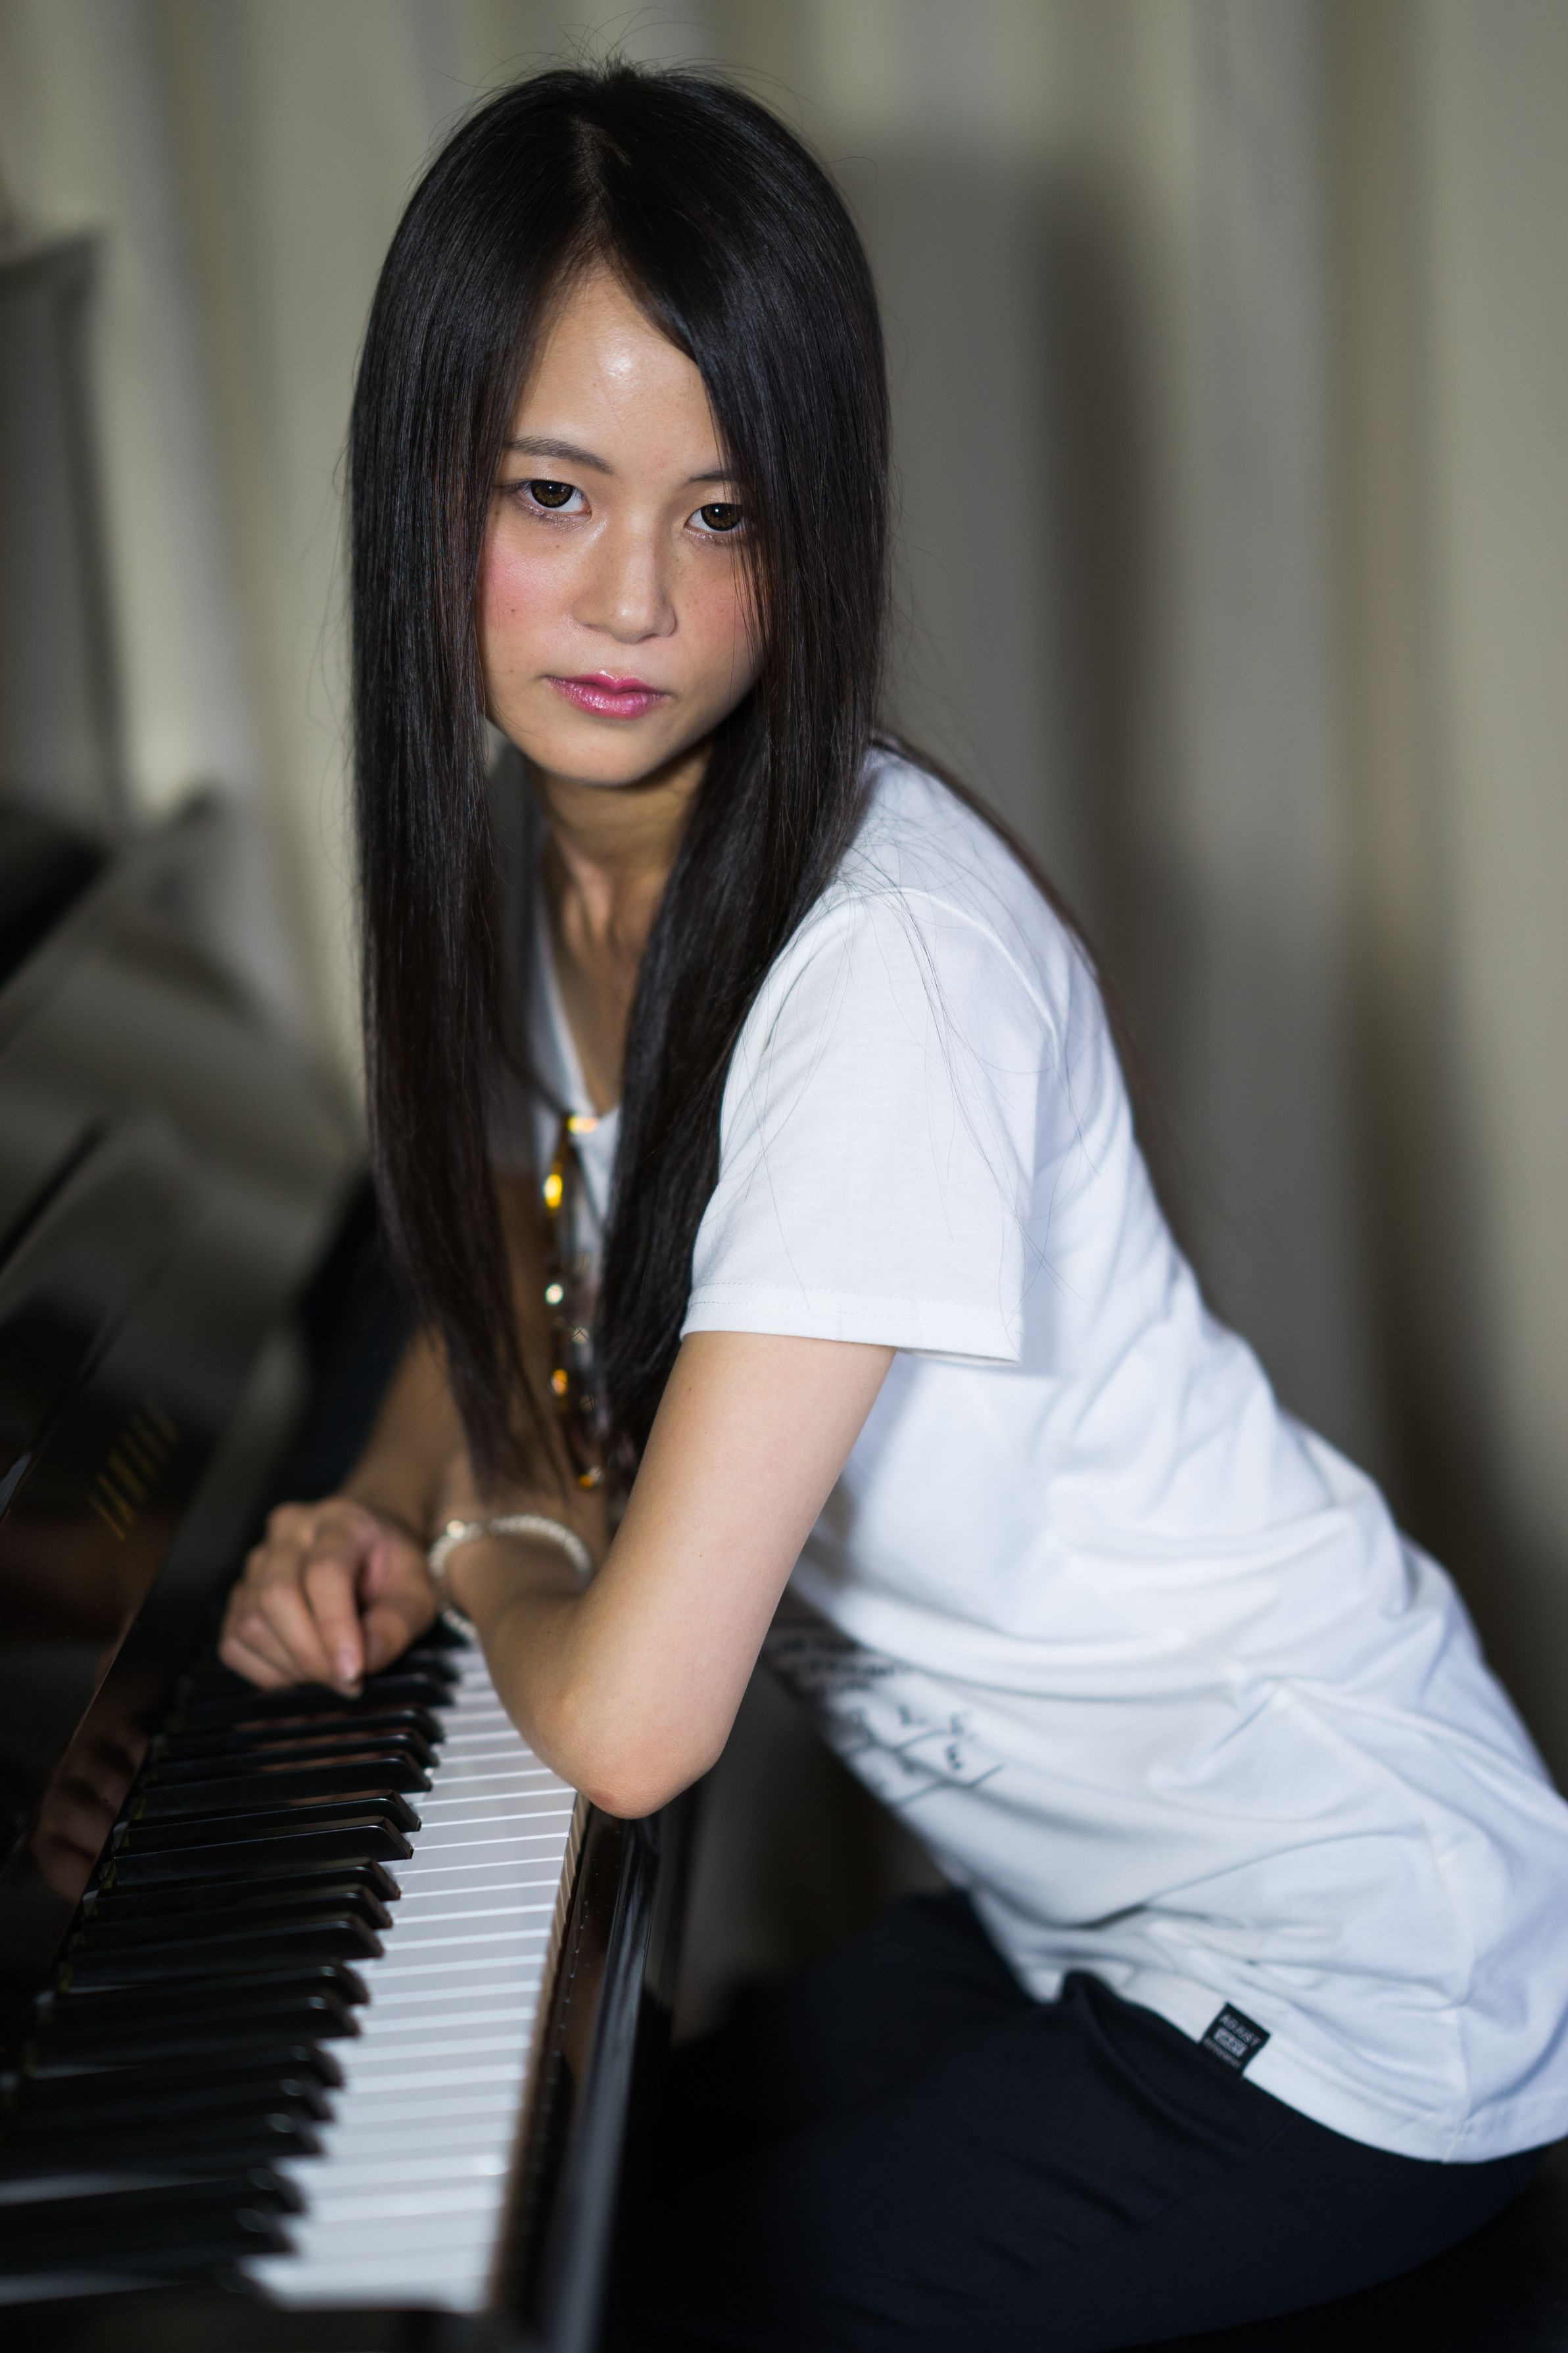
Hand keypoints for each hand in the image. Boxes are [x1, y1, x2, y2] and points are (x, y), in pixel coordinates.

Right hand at [219, 1497, 436, 1693]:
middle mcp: (290, 1531)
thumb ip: (395, 1626)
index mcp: (341, 1521)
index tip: (353, 1672)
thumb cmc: (395, 1569)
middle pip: (277, 1595)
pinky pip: (234, 1642)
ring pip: (251, 1622)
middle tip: (346, 1683)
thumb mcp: (416, 1593)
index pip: (324, 1571)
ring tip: (329, 1675)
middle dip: (311, 1654)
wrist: (371, 1544)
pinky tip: (300, 1672)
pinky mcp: (240, 1593)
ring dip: (290, 1666)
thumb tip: (359, 1667)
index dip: (334, 1627)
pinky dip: (266, 1672)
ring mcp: (258, 1559)